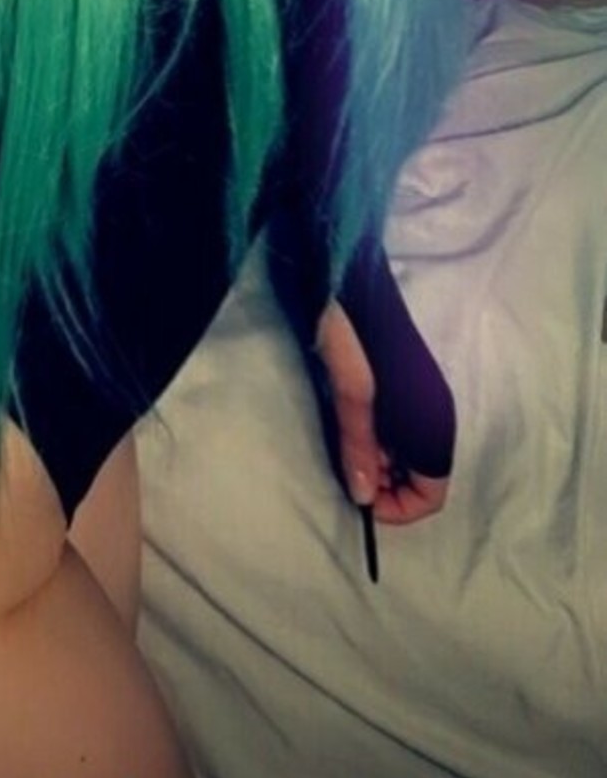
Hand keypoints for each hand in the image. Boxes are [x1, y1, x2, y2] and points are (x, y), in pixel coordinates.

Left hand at [313, 297, 449, 525]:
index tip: (358, 495)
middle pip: (421, 476)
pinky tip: (350, 424)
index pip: (432, 493)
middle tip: (345, 466)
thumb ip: (358, 442)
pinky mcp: (403, 383)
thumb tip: (362, 497)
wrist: (345, 271)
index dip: (396, 506)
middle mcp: (434, 413)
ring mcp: (419, 397)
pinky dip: (378, 439)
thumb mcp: (350, 387)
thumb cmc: (348, 326)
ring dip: (378, 461)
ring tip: (344, 445)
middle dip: (384, 484)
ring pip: (408, 454)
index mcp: (431, 420)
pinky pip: (400, 430)